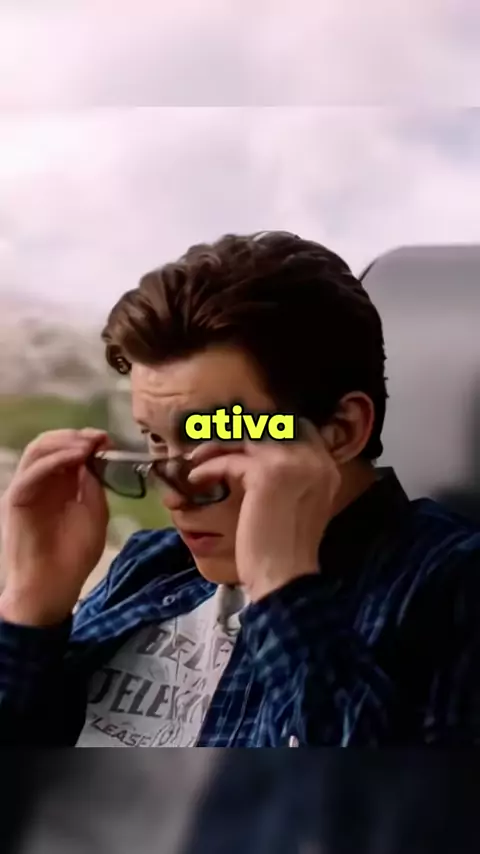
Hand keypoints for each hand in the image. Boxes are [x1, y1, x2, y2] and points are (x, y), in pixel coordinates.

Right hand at [0, 428, 111, 625]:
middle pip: (50, 444)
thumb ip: (93, 485)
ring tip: (88, 445)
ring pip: (37, 450)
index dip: (86, 440)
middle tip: (99, 438)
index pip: (67, 450)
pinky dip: (54, 460)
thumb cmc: (74, 557)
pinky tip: (75, 458)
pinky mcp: (17, 500)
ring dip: (64, 442)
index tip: (108, 440)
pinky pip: (32, 472)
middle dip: (76, 436)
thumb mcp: (94, 514)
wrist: (53, 588)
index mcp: (60, 485)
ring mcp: (27, 489)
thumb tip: (94, 458)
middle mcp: (41, 482)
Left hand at [188, 420, 340, 601]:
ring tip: (196, 461)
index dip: (266, 429)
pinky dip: (208, 468)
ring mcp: (292, 462)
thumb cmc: (286, 549)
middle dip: (236, 434)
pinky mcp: (266, 473)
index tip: (239, 441)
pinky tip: (195, 481)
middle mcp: (314, 458)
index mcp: (326, 466)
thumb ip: (288, 476)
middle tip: (211, 448)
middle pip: (268, 426)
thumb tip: (252, 455)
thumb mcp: (296, 503)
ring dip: (217, 446)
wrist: (285, 577)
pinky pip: (229, 460)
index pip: (298, 426)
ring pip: (246, 438)